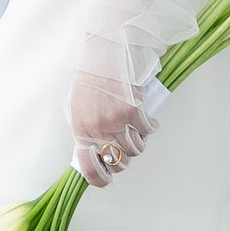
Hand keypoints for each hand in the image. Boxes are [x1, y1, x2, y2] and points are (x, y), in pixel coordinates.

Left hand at [72, 47, 153, 188]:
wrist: (104, 52)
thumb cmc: (92, 77)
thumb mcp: (79, 106)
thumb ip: (87, 130)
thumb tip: (97, 153)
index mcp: (80, 129)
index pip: (88, 167)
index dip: (100, 178)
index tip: (108, 179)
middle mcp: (96, 129)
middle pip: (118, 162)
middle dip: (125, 157)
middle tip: (127, 145)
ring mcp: (115, 121)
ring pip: (135, 149)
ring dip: (139, 142)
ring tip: (137, 129)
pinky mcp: (133, 111)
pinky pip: (147, 131)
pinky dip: (150, 127)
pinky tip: (148, 119)